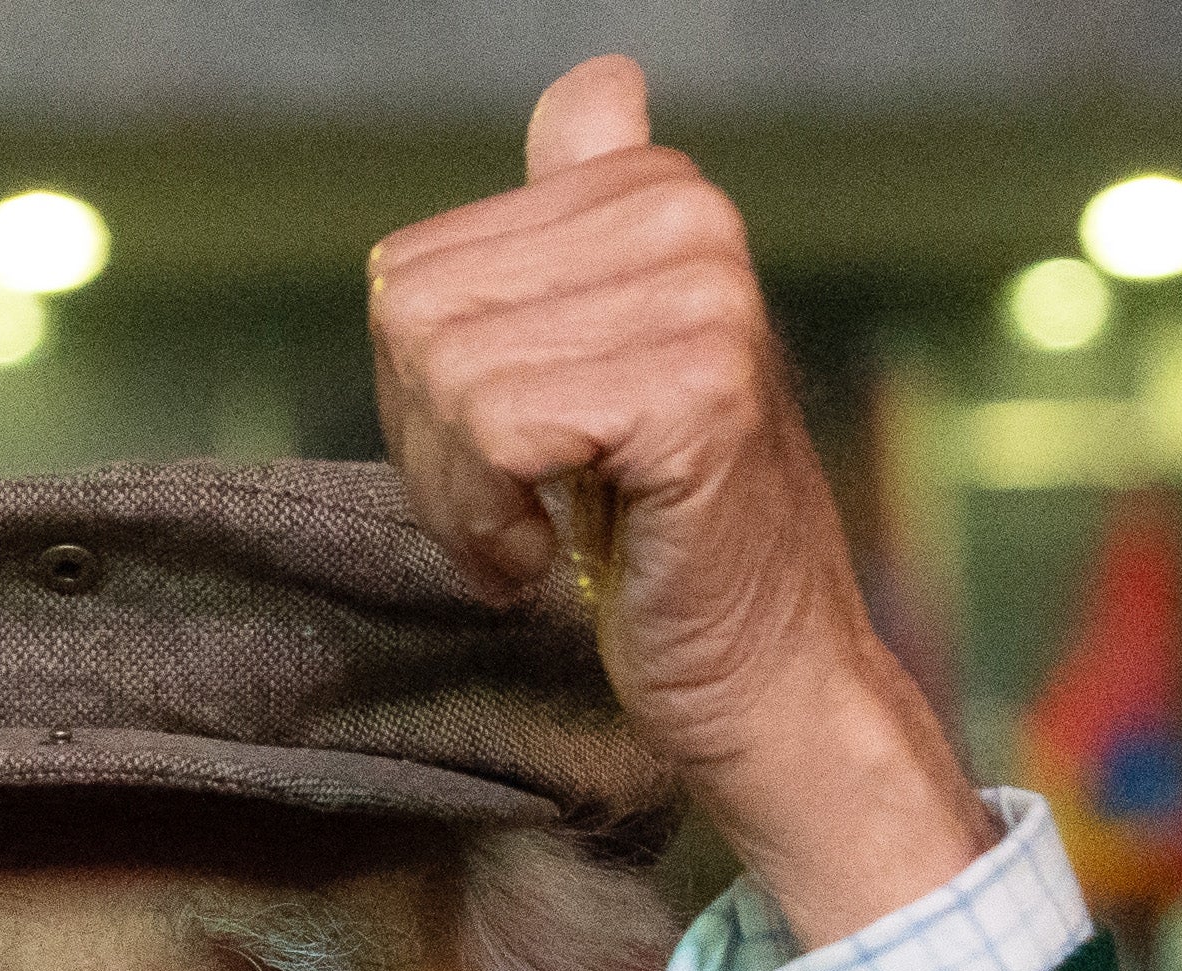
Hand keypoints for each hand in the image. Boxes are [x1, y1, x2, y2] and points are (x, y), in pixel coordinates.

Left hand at [367, 57, 994, 944]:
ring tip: (533, 538)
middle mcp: (688, 222)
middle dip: (428, 443)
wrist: (765, 677)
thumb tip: (600, 82)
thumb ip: (587, 212)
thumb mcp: (608, 357)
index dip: (424, 392)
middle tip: (510, 515)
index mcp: (658, 194)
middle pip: (416, 313)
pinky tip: (549, 558)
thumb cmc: (667, 540)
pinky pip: (491, 430)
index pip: (416, 268)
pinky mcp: (689, 395)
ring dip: (457, 495)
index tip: (507, 459)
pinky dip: (487, 522)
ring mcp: (698, 304)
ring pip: (445, 372)